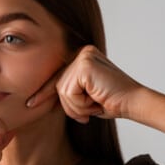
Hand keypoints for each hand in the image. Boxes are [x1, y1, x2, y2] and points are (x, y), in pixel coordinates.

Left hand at [26, 45, 141, 122]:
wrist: (133, 103)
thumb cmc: (112, 101)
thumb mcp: (84, 96)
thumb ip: (69, 92)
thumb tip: (47, 98)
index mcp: (81, 58)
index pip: (57, 76)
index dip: (43, 93)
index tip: (30, 104)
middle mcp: (82, 53)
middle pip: (58, 86)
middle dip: (71, 106)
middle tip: (90, 111)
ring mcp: (83, 57)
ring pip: (62, 91)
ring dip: (77, 107)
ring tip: (96, 104)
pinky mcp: (85, 65)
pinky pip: (70, 93)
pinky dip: (81, 104)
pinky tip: (97, 100)